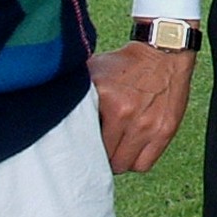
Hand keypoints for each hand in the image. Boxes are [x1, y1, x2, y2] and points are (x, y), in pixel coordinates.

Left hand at [88, 37, 195, 172]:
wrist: (164, 51)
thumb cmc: (125, 64)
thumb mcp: (95, 70)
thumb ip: (75, 91)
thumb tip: (51, 107)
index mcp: (106, 99)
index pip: (85, 140)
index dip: (83, 143)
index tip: (84, 140)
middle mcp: (126, 113)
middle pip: (105, 157)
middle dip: (102, 153)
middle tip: (102, 143)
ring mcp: (148, 124)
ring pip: (124, 165)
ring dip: (119, 159)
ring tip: (118, 146)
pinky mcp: (165, 130)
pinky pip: (144, 164)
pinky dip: (137, 161)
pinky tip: (133, 148)